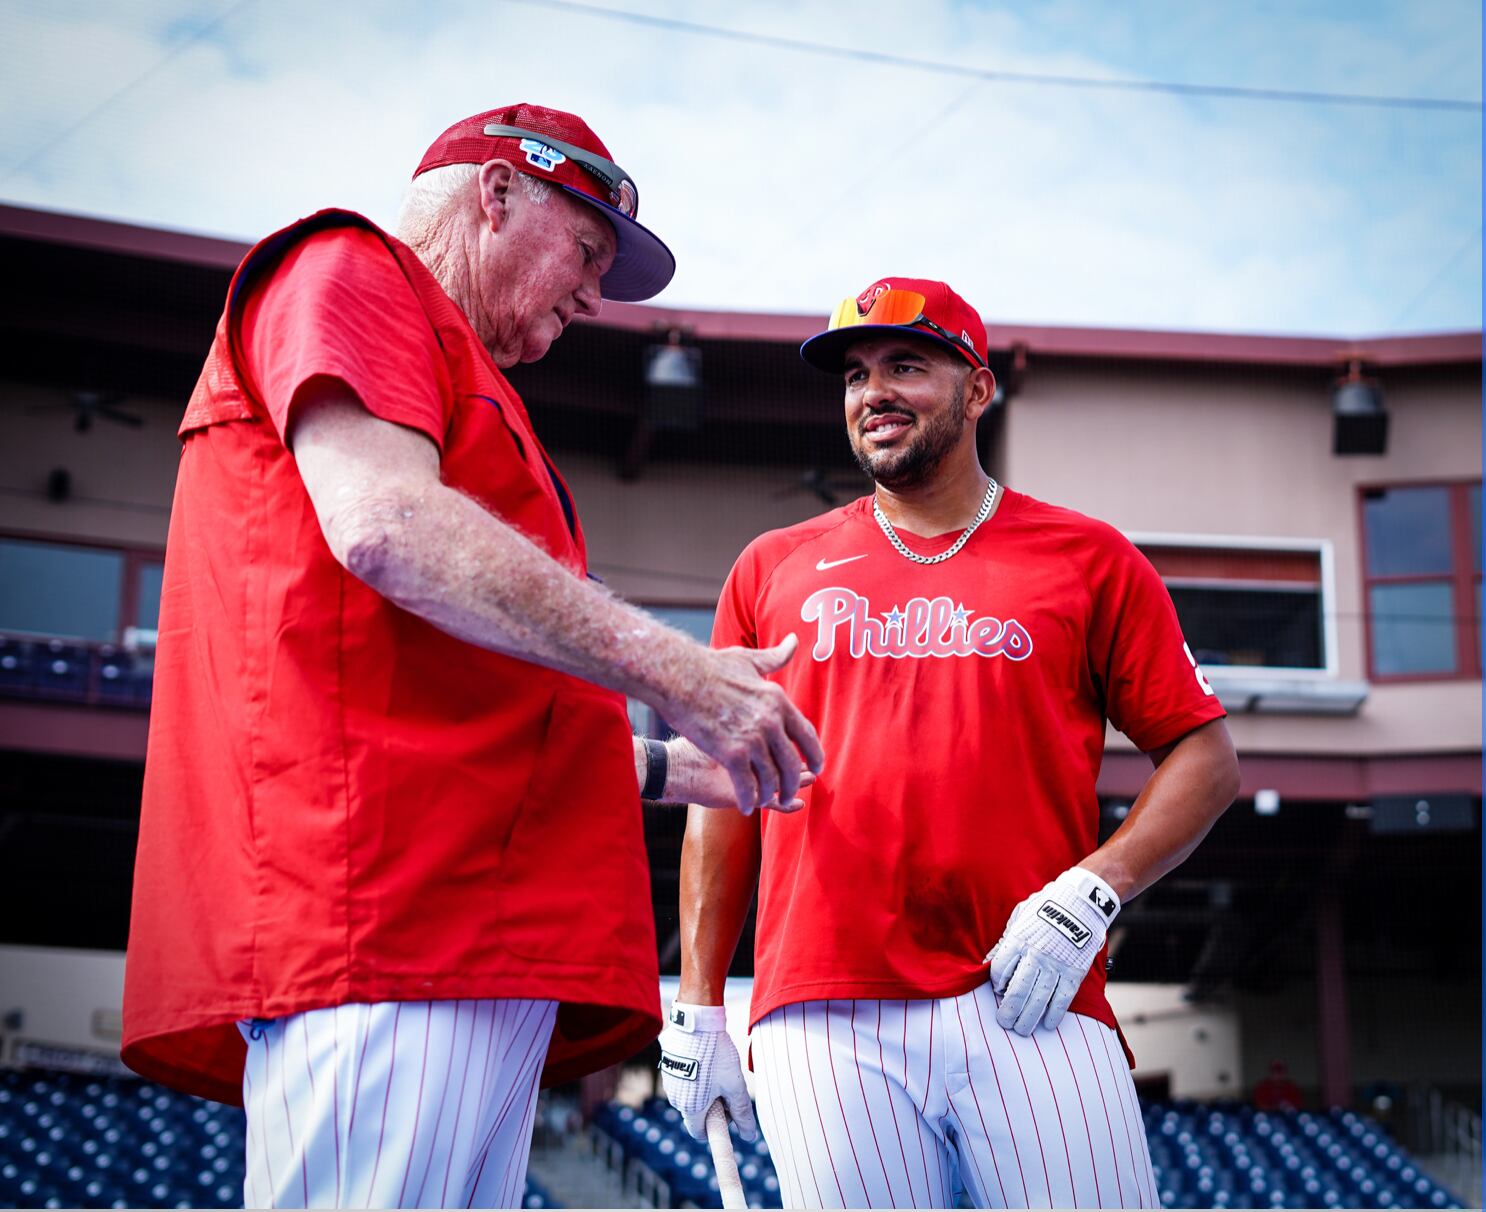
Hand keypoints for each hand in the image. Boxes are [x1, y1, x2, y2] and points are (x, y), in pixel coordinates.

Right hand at [658, 1002, 757, 1142]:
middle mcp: (675, 1098)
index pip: (699, 1132)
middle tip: (726, 1086)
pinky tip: (704, 1059)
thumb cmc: (716, 1055)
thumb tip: (749, 1135)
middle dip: (710, 1106)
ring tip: (716, 1068)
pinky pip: (681, 1078)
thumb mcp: (734, 1085)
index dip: (716, 1126)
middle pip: (695, 1112)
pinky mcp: (667, 1065)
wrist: (697, 1022)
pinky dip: (693, 1075)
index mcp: (691, 1107)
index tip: (727, 1113)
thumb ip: (742, 1112)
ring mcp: (669, 1081)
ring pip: (688, 1094)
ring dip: (701, 1089)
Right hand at [661, 634, 824, 814]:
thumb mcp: (749, 660)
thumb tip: (794, 642)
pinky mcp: (732, 754)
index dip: (814, 755)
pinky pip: (747, 786)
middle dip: (791, 782)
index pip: (807, 735)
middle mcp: (771, 722)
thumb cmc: (710, 667)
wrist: (678, 677)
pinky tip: (747, 807)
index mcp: (779, 701)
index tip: (816, 767)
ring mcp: (753, 739)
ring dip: (770, 794)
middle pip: (791, 763)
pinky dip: (749, 800)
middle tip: (788, 792)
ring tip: (764, 799)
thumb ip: (775, 658)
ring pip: (771, 779)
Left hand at [985, 866, 1120, 1034]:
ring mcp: (1056, 965)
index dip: (996, 984)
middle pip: (1017, 990)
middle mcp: (1035, 955)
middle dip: (1008, 1010)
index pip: (999, 970)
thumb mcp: (1020, 917)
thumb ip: (1006, 941)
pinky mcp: (1074, 972)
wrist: (1081, 901)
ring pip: (1038, 999)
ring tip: (1021, 1029)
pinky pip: (1063, 999)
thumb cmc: (1047, 906)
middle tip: (1004, 1022)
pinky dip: (1054, 1014)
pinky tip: (1048, 1024)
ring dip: (1028, 1018)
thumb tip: (989, 960)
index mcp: (1018, 940)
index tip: (997, 991)